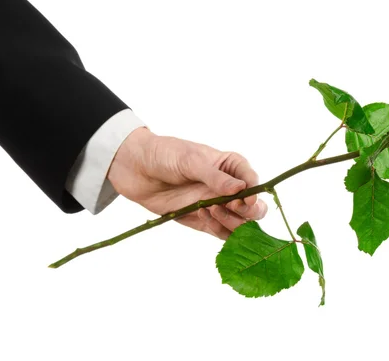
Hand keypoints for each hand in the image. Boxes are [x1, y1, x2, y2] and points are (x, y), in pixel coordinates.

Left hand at [106, 127, 266, 239]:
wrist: (135, 168)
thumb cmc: (165, 154)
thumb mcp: (191, 160)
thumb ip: (216, 177)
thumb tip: (241, 189)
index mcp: (230, 166)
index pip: (253, 181)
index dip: (254, 193)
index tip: (244, 199)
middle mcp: (228, 187)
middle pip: (253, 208)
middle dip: (248, 212)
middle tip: (231, 208)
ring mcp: (216, 205)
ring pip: (240, 224)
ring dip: (232, 222)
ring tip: (210, 210)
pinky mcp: (202, 221)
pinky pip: (221, 233)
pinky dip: (219, 231)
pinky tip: (203, 216)